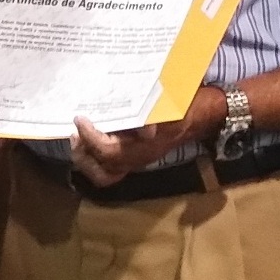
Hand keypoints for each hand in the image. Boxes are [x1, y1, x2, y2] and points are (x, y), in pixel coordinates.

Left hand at [68, 87, 225, 187]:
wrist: (204, 115)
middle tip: (75, 131)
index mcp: (148, 147)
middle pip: (103, 171)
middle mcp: (140, 159)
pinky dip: (95, 161)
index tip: (80, 119)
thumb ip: (160, 115)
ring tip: (77, 139)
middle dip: (84, 153)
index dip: (92, 138)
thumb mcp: (175, 104)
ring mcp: (138, 161)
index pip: (111, 152)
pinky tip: (88, 142)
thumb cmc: (187, 105)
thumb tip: (146, 131)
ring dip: (86, 161)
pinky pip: (111, 170)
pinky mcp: (136, 158)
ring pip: (105, 175)